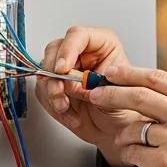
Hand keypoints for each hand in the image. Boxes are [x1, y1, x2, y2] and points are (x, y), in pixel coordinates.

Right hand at [34, 26, 142, 165]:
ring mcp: (67, 69)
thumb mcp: (114, 95)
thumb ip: (91, 86)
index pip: (78, 36)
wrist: (117, 130)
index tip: (63, 69)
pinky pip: (42, 90)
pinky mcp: (56, 85)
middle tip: (61, 92)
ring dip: (52, 92)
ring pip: (45, 70)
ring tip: (66, 107)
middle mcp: (82, 53)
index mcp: (102, 45)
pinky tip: (67, 113)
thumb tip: (68, 82)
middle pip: (55, 49)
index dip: (67, 50)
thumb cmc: (124, 110)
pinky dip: (51, 104)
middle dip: (54, 74)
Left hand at [87, 64, 166, 166]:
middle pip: (139, 96)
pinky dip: (131, 155)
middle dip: (110, 93)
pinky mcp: (165, 164)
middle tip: (96, 95)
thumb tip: (142, 89)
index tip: (112, 72)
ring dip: (123, 136)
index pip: (157, 78)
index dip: (129, 73)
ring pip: (133, 128)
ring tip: (127, 143)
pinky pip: (133, 152)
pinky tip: (142, 161)